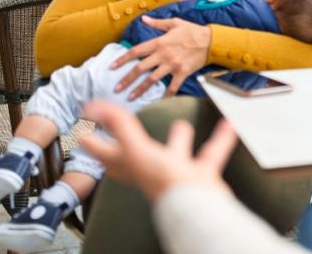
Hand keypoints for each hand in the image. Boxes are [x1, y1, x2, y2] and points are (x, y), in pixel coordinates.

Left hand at [81, 101, 236, 201]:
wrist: (196, 205)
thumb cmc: (163, 182)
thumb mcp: (134, 148)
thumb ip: (119, 126)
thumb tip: (95, 107)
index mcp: (130, 165)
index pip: (103, 153)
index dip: (93, 141)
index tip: (83, 129)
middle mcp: (151, 169)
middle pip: (136, 154)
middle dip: (134, 140)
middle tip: (127, 125)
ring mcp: (176, 173)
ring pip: (175, 151)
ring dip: (179, 137)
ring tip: (181, 124)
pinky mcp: (200, 174)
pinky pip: (209, 151)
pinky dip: (220, 138)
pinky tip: (228, 125)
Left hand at [111, 17, 210, 99]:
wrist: (211, 41)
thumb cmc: (193, 31)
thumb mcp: (174, 23)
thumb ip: (157, 23)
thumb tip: (144, 19)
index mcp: (159, 42)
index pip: (136, 51)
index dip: (122, 59)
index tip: (112, 67)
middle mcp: (163, 54)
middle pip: (140, 68)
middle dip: (126, 79)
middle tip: (116, 88)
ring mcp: (173, 65)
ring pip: (152, 79)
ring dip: (139, 89)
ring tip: (130, 98)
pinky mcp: (182, 72)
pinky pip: (172, 87)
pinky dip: (165, 96)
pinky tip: (158, 103)